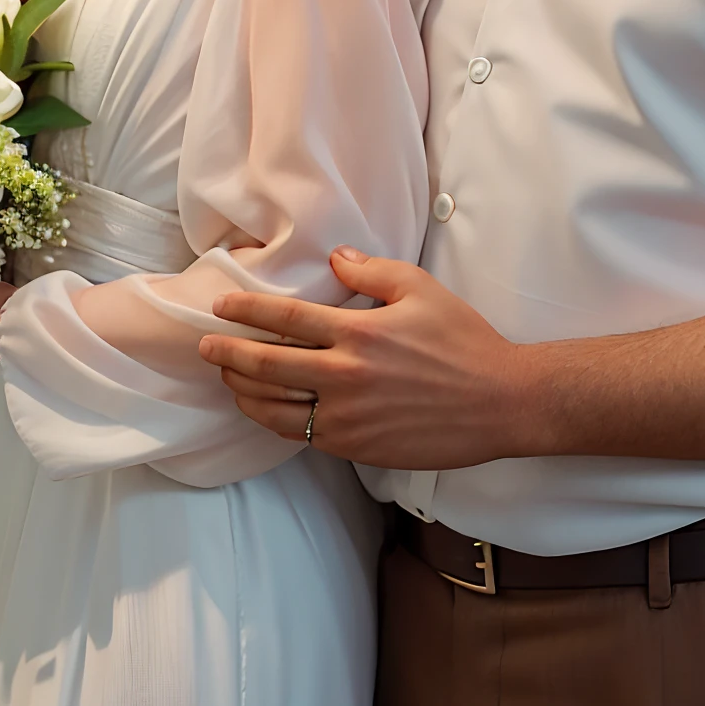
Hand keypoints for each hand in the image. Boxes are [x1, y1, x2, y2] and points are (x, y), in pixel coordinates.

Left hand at [197, 248, 529, 467]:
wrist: (500, 402)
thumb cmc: (463, 341)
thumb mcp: (421, 289)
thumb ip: (371, 271)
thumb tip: (335, 259)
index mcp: (360, 332)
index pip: (286, 317)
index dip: (247, 310)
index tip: (221, 307)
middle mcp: (346, 376)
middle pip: (267, 366)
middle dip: (228, 355)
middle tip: (204, 348)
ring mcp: (348, 417)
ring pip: (276, 408)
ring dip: (245, 393)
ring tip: (229, 380)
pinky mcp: (356, 446)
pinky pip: (302, 435)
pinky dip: (276, 421)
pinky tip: (267, 409)